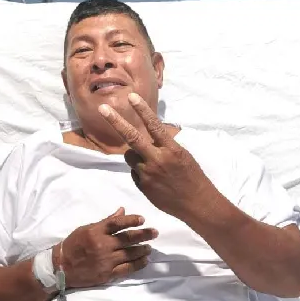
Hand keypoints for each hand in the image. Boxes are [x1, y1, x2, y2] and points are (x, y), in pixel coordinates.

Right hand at [59, 207, 157, 288]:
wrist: (61, 267)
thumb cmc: (73, 245)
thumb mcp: (86, 229)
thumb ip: (105, 221)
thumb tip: (122, 211)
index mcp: (96, 232)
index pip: (117, 223)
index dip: (131, 220)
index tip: (142, 219)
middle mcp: (103, 245)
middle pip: (128, 239)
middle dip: (144, 235)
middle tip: (155, 232)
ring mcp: (106, 260)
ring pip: (130, 254)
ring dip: (142, 250)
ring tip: (150, 247)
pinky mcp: (107, 274)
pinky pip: (127, 268)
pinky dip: (138, 264)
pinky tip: (145, 260)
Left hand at [99, 93, 215, 219]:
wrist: (196, 204)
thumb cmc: (192, 177)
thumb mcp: (183, 155)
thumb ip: (165, 146)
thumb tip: (149, 137)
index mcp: (171, 149)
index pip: (154, 125)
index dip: (142, 110)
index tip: (131, 96)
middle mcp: (157, 159)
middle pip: (132, 137)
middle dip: (115, 121)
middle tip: (103, 108)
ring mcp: (148, 173)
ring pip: (129, 156)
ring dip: (134, 154)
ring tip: (150, 162)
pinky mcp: (143, 186)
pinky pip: (134, 172)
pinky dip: (140, 171)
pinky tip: (154, 179)